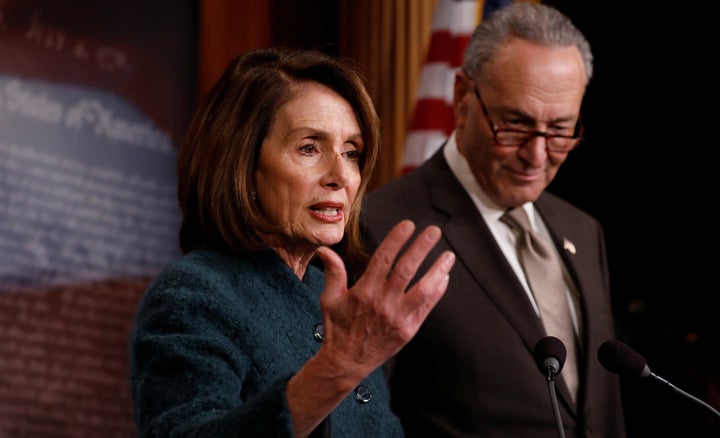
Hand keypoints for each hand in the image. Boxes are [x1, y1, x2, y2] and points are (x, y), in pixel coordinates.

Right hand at [315, 219, 454, 375]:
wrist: (346, 363)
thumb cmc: (337, 328)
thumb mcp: (329, 299)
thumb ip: (333, 273)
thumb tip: (325, 250)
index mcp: (363, 292)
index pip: (383, 259)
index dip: (396, 240)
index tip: (408, 224)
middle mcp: (382, 304)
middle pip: (406, 270)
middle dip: (422, 248)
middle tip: (434, 231)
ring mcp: (398, 318)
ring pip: (423, 289)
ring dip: (438, 270)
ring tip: (449, 255)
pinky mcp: (408, 330)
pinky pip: (426, 307)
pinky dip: (437, 291)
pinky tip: (444, 277)